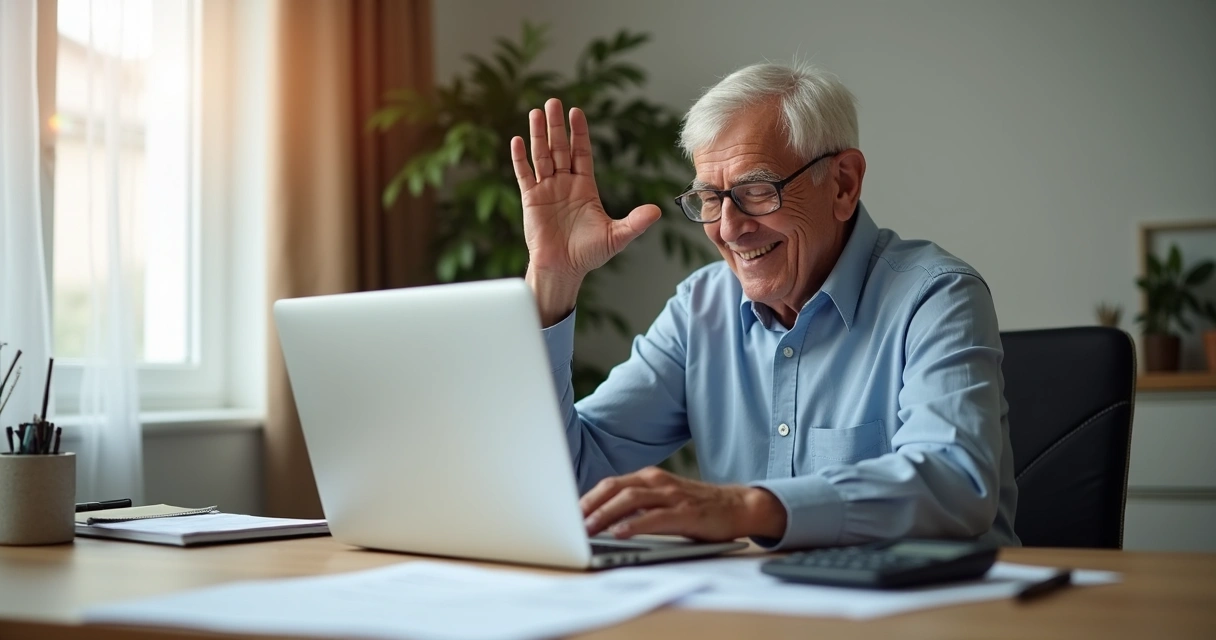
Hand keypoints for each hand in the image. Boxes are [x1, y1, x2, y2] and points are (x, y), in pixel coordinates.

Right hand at [511, 98, 660, 324]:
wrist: (564, 269)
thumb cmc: (589, 254)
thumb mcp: (617, 236)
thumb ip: (635, 222)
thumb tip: (657, 211)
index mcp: (585, 187)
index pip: (581, 152)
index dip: (578, 132)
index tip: (576, 112)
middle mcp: (564, 183)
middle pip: (560, 148)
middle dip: (557, 126)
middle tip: (553, 102)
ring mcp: (546, 190)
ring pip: (542, 156)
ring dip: (538, 135)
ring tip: (536, 112)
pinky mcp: (531, 200)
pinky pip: (525, 174)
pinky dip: (520, 158)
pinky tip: (518, 140)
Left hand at [580, 467, 787, 541]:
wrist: (738, 506)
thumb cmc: (697, 508)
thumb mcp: (663, 501)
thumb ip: (637, 506)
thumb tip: (603, 521)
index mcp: (649, 479)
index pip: (610, 485)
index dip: (586, 499)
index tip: (567, 515)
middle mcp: (657, 482)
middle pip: (614, 488)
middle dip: (589, 505)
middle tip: (570, 523)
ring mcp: (672, 495)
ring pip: (631, 499)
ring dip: (606, 514)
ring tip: (588, 529)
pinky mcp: (687, 512)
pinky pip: (656, 517)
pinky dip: (636, 524)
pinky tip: (621, 533)